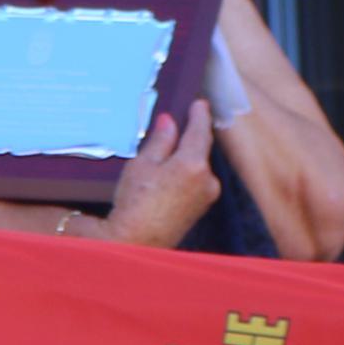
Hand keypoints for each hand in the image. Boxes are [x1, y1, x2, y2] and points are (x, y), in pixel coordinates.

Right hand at [101, 103, 221, 248]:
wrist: (137, 241)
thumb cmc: (136, 202)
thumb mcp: (143, 164)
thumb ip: (160, 140)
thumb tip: (169, 123)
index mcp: (193, 163)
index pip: (200, 131)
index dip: (199, 115)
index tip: (199, 103)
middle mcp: (207, 179)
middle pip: (200, 150)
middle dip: (188, 138)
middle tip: (174, 126)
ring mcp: (207, 196)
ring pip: (197, 167)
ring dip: (185, 158)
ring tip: (163, 156)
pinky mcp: (201, 208)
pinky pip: (196, 182)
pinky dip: (185, 174)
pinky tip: (168, 177)